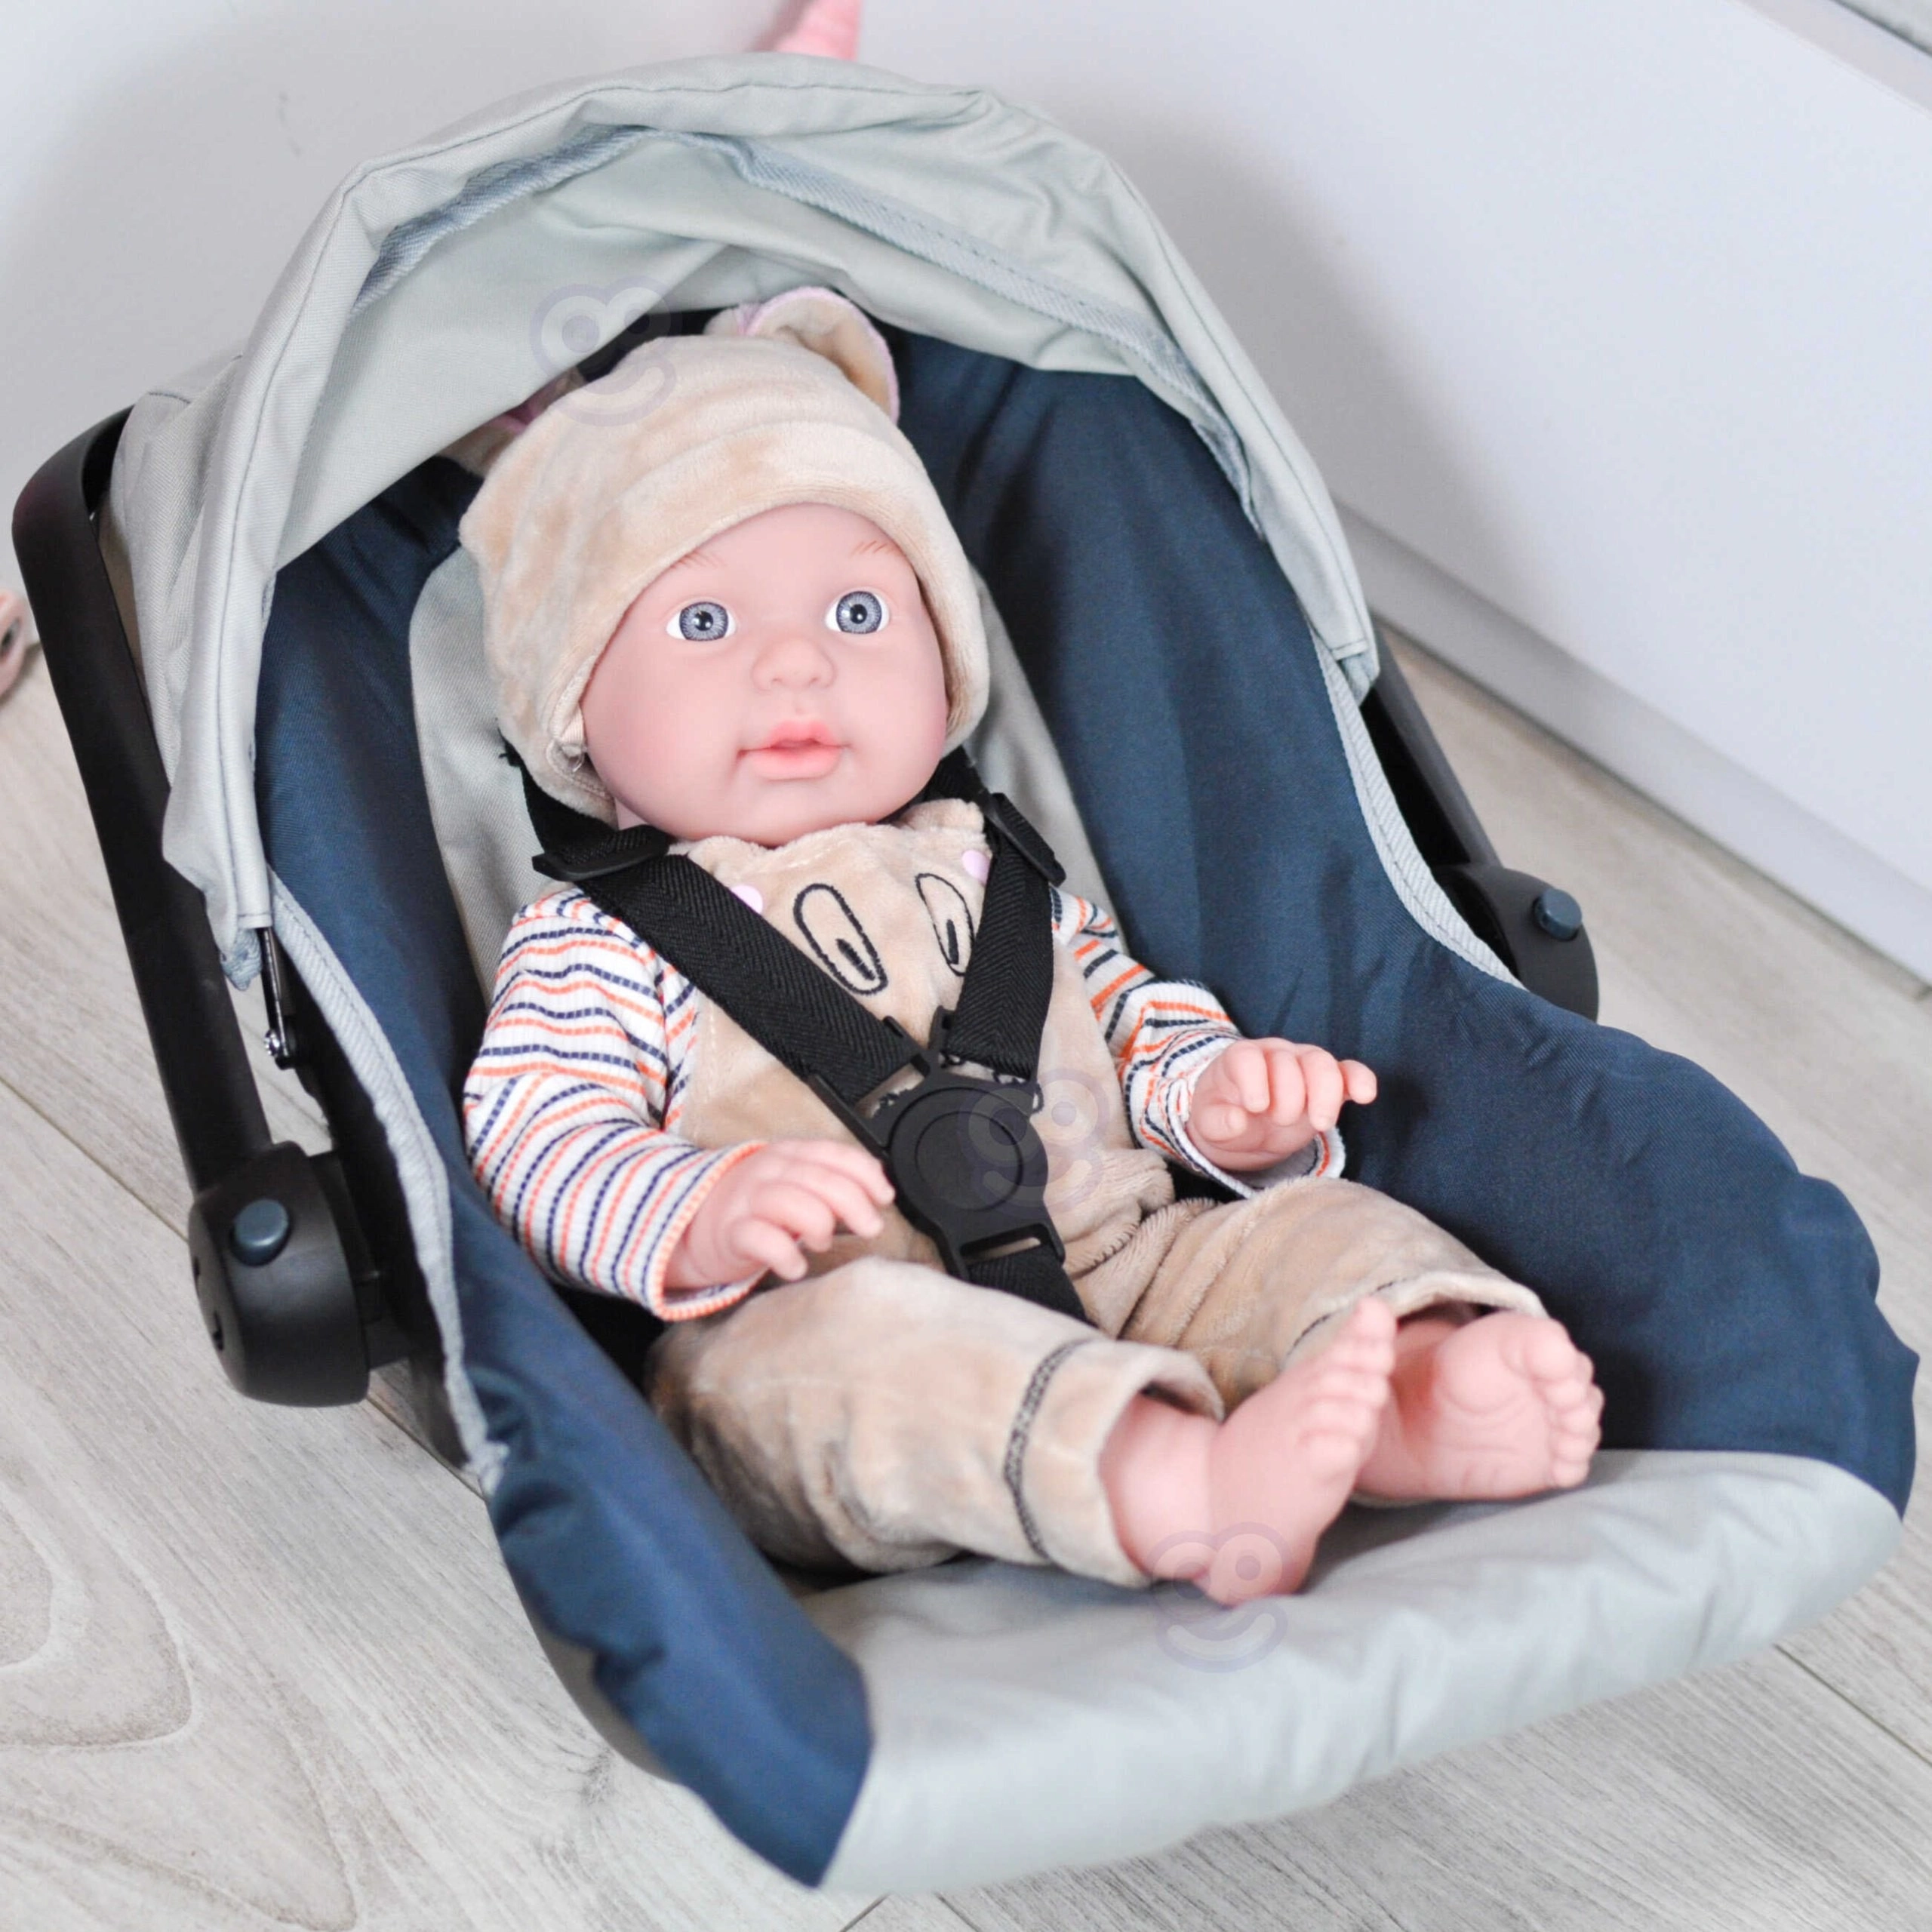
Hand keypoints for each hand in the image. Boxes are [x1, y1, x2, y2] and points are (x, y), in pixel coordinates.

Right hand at [666, 1139, 894, 1287]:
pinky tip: (796, 1267)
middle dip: (854, 1204)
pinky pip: (762, 1240)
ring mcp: (746, 1200)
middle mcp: (768, 1170)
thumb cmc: (754, 1206)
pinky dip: (786, 1255)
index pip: (834, 1153)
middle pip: (820, 1180)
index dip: (865, 1174)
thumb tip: (877, 1190)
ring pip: (793, 1203)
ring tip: (822, 1243)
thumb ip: (829, 1181)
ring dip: (819, 1226)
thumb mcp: (792, 1182)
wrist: (693, 1224)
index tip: (884, 1197)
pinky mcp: (730, 1233)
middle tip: (869, 1228)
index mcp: (789, 1154)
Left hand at [1187, 1039, 1376, 1169]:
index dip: (1254, 1079)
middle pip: (1288, 1062)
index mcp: (1240, 1059)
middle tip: (1280, 1121)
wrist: (1246, 1126)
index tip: (1257, 1107)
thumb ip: (1216, 1122)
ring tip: (1319, 1123)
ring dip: (1324, 1093)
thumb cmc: (1225, 1117)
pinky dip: (1360, 1080)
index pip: (1248, 1057)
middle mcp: (1274, 1056)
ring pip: (1321, 1063)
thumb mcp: (1209, 1124)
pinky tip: (1365, 1095)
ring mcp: (1303, 1066)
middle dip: (1289, 1096)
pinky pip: (1349, 1072)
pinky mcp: (1329, 1084)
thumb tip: (1238, 1121)